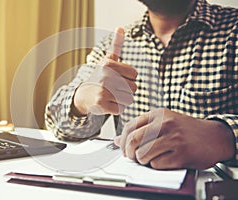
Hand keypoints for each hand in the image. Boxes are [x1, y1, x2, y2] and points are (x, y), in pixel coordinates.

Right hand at [72, 27, 137, 115]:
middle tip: (114, 88)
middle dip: (127, 90)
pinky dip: (116, 108)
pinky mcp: (101, 105)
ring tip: (111, 95)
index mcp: (108, 65)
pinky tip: (107, 103)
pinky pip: (120, 109)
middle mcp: (104, 77)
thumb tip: (120, 27)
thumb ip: (116, 46)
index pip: (135, 74)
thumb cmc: (100, 77)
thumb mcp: (107, 60)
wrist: (83, 95)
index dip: (129, 77)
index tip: (119, 77)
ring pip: (128, 99)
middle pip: (133, 88)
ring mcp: (102, 91)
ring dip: (122, 99)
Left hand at [114, 108, 234, 169]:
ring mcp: (173, 139)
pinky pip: (157, 164)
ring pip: (143, 154)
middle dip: (128, 153)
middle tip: (132, 157)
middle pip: (133, 140)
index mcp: (158, 114)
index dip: (122, 140)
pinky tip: (165, 160)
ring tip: (151, 158)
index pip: (130, 126)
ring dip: (143, 161)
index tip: (123, 148)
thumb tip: (117, 141)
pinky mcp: (181, 154)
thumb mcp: (164, 123)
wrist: (214, 137)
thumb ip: (141, 129)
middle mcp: (165, 124)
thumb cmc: (186, 130)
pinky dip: (157, 166)